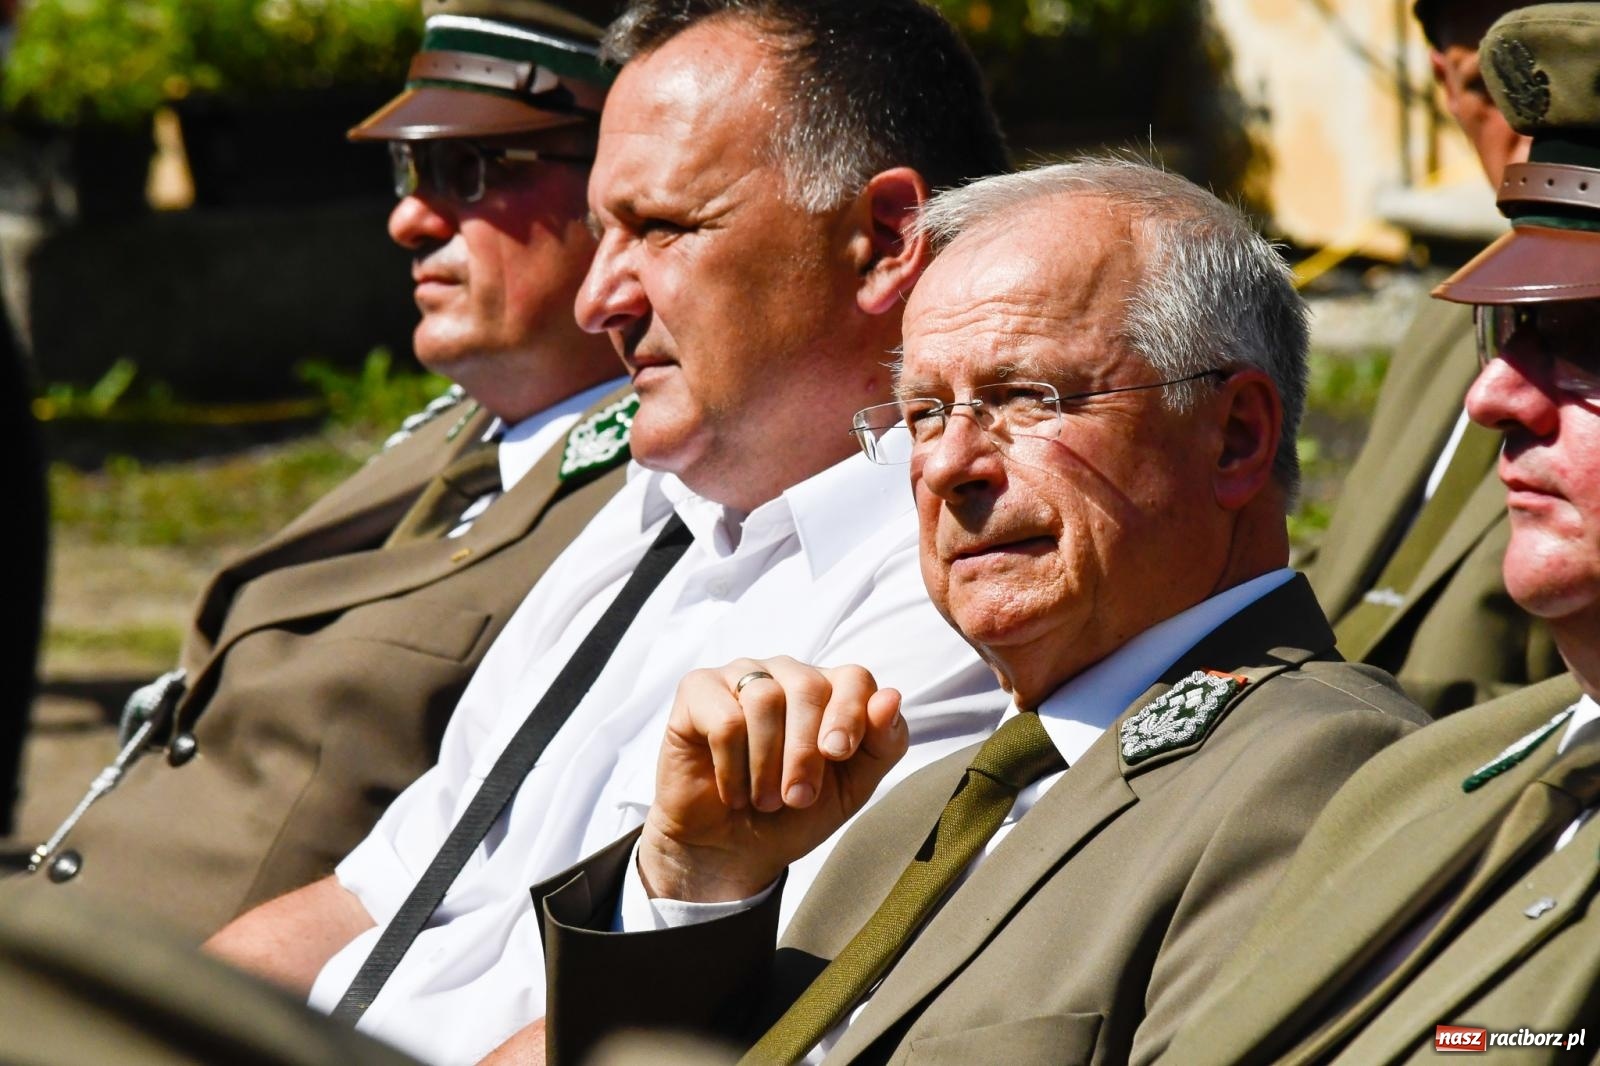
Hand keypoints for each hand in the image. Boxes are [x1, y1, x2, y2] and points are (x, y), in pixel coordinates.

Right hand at [640, 656, 907, 902]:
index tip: (837, 755)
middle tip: (797, 798)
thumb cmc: (794, 812)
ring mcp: (740, 676)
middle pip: (808, 687)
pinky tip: (733, 791)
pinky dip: (732, 766)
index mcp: (829, 690)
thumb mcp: (852, 786)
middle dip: (805, 752)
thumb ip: (882, 743)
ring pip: (764, 699)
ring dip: (767, 763)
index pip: (854, 678)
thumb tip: (892, 697)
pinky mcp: (697, 690)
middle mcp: (786, 673)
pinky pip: (724, 718)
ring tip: (764, 800)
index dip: (850, 716)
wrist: (732, 848)